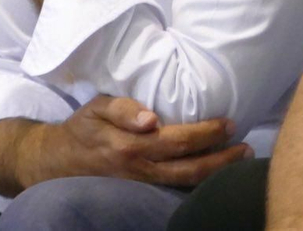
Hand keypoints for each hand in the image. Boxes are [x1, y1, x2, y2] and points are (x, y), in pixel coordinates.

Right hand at [18, 95, 251, 189]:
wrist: (56, 162)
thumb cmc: (82, 129)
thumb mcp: (96, 108)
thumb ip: (123, 109)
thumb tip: (151, 118)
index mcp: (131, 146)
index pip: (179, 141)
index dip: (207, 133)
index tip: (229, 124)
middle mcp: (139, 170)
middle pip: (190, 168)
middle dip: (222, 159)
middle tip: (246, 148)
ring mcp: (140, 186)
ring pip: (185, 184)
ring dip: (214, 173)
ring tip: (238, 161)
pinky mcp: (139, 193)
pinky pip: (173, 191)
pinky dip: (196, 184)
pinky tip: (212, 174)